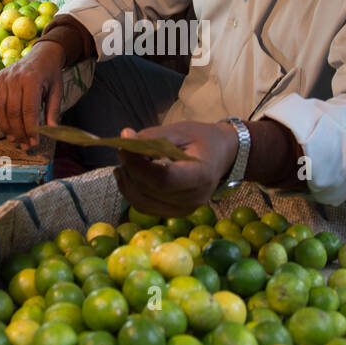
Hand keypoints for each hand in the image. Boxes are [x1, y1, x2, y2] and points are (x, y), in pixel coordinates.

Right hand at [0, 40, 64, 150]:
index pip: (29, 109)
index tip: (34, 142)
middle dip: (19, 131)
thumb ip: (53, 110)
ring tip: (13, 138)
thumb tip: (51, 130)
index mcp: (32, 80)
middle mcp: (15, 78)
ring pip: (0, 105)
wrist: (42, 55)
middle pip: (13, 110)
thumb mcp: (57, 91)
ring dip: (5, 125)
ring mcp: (3, 77)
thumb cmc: (50, 75)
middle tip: (24, 144)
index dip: (31, 128)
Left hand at [114, 120, 238, 216]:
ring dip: (127, 182)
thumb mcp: (179, 131)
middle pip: (150, 191)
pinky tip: (128, 175)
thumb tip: (124, 138)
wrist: (223, 155)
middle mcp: (194, 199)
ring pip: (143, 203)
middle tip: (122, 150)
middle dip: (130, 170)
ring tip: (124, 162)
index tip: (124, 149)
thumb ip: (151, 136)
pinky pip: (145, 207)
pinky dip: (132, 191)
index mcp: (200, 175)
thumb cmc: (203, 139)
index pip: (163, 179)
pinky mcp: (176, 213)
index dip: (138, 166)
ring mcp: (185, 209)